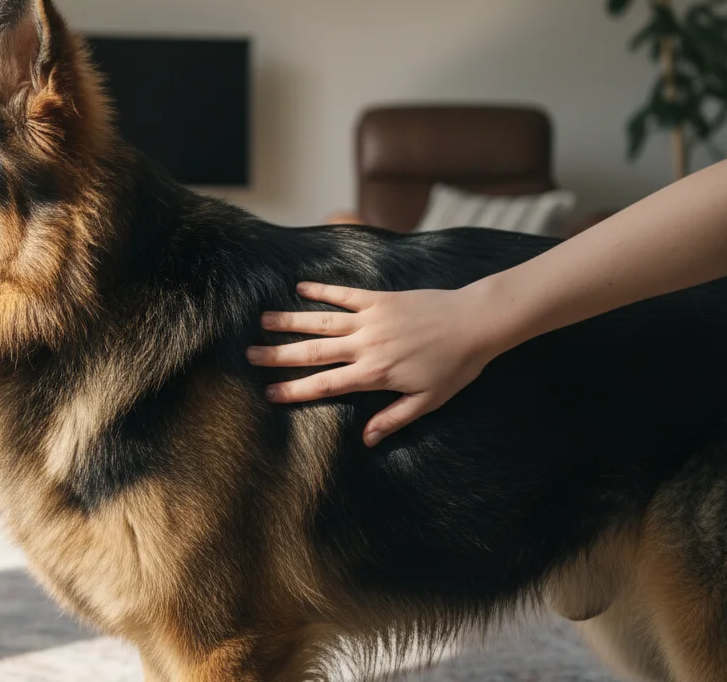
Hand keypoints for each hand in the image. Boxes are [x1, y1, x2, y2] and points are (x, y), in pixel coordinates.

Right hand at [247, 282, 503, 445]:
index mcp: (375, 374)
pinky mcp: (380, 299)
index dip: (295, 390)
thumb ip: (394, 419)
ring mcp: (371, 319)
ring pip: (322, 322)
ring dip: (291, 321)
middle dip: (279, 355)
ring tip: (263, 321)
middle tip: (250, 355)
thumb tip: (367, 440)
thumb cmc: (456, 366)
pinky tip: (300, 287)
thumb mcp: (428, 401)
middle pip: (314, 352)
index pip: (326, 384)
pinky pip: (345, 294)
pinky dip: (322, 290)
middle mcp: (366, 346)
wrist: (476, 323)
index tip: (270, 393)